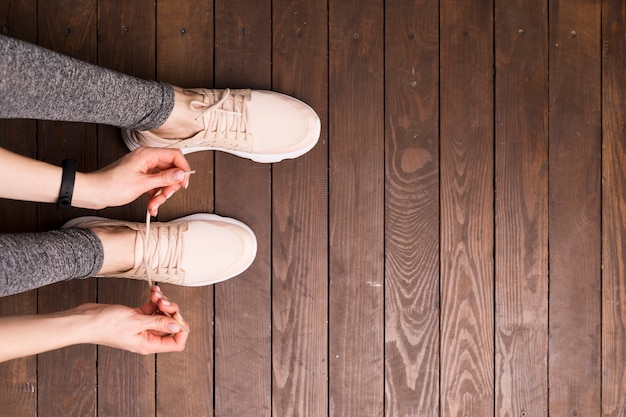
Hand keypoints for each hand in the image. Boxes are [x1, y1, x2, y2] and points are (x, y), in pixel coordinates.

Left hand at [73, 147, 191, 214]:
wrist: (93, 192)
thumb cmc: (110, 185)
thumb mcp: (142, 184)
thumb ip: (164, 178)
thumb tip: (181, 174)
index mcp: (147, 155)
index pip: (175, 156)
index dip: (183, 169)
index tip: (184, 183)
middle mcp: (147, 159)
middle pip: (171, 169)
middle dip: (170, 186)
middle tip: (165, 196)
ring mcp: (144, 168)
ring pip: (163, 179)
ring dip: (162, 194)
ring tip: (154, 204)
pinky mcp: (140, 177)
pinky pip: (155, 185)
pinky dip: (155, 196)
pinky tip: (151, 205)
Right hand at [81, 286, 189, 353]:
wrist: (86, 320)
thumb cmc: (106, 325)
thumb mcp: (136, 322)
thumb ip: (158, 323)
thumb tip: (177, 326)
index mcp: (149, 344)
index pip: (176, 343)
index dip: (181, 329)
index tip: (176, 315)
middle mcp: (148, 337)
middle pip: (171, 325)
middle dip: (171, 310)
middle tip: (162, 302)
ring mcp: (142, 326)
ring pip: (162, 314)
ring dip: (162, 302)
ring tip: (155, 295)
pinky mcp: (137, 316)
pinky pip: (152, 308)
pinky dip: (154, 299)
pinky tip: (152, 291)